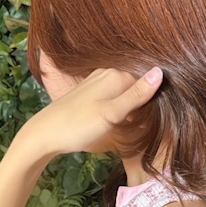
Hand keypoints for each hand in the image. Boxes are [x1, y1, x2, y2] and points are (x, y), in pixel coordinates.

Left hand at [14, 66, 163, 157]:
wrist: (44, 134)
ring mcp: (96, 82)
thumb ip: (137, 95)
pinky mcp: (88, 92)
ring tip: (120, 127)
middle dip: (139, 107)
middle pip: (135, 88)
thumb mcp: (112, 114)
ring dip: (127, 110)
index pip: (147, 85)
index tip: (144, 123)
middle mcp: (107, 73)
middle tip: (131, 128)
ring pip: (123, 94)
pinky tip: (108, 123)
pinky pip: (112, 98)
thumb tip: (161, 72)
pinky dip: (115, 110)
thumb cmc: (78, 126)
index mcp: (117, 75)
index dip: (150, 105)